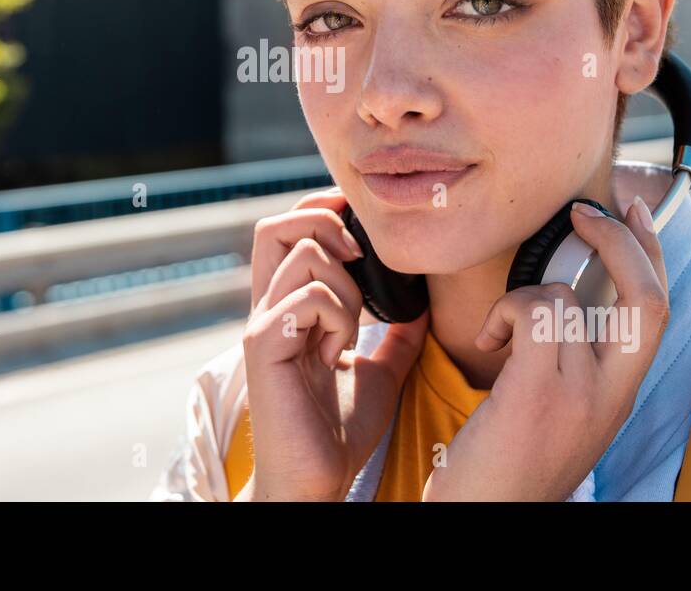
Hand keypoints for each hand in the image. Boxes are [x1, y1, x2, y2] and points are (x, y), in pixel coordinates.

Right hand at [241, 187, 428, 500]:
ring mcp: (263, 324)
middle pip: (275, 226)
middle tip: (359, 263)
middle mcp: (267, 308)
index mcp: (287, 308)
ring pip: (306, 255)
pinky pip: (309, 297)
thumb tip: (427, 301)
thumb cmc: (340, 429)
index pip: (284, 231)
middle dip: (325, 226)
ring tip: (349, 331)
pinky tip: (338, 353)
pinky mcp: (264, 346)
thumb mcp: (381, 369)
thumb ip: (397, 333)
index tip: (360, 229)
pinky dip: (339, 317)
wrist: (319, 477)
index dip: (318, 211)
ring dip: (346, 286)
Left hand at [423, 196, 668, 501]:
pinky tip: (488, 344)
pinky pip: (532, 311)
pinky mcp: (538, 394)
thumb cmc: (504, 465)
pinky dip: (503, 312)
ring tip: (498, 337)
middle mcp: (611, 397)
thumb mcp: (556, 410)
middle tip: (582, 214)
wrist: (484, 518)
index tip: (630, 213)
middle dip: (620, 239)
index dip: (650, 252)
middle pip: (647, 296)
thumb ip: (570, 360)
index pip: (656, 311)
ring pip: (562, 297)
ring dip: (521, 299)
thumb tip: (561, 298)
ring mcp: (579, 396)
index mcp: (618, 396)